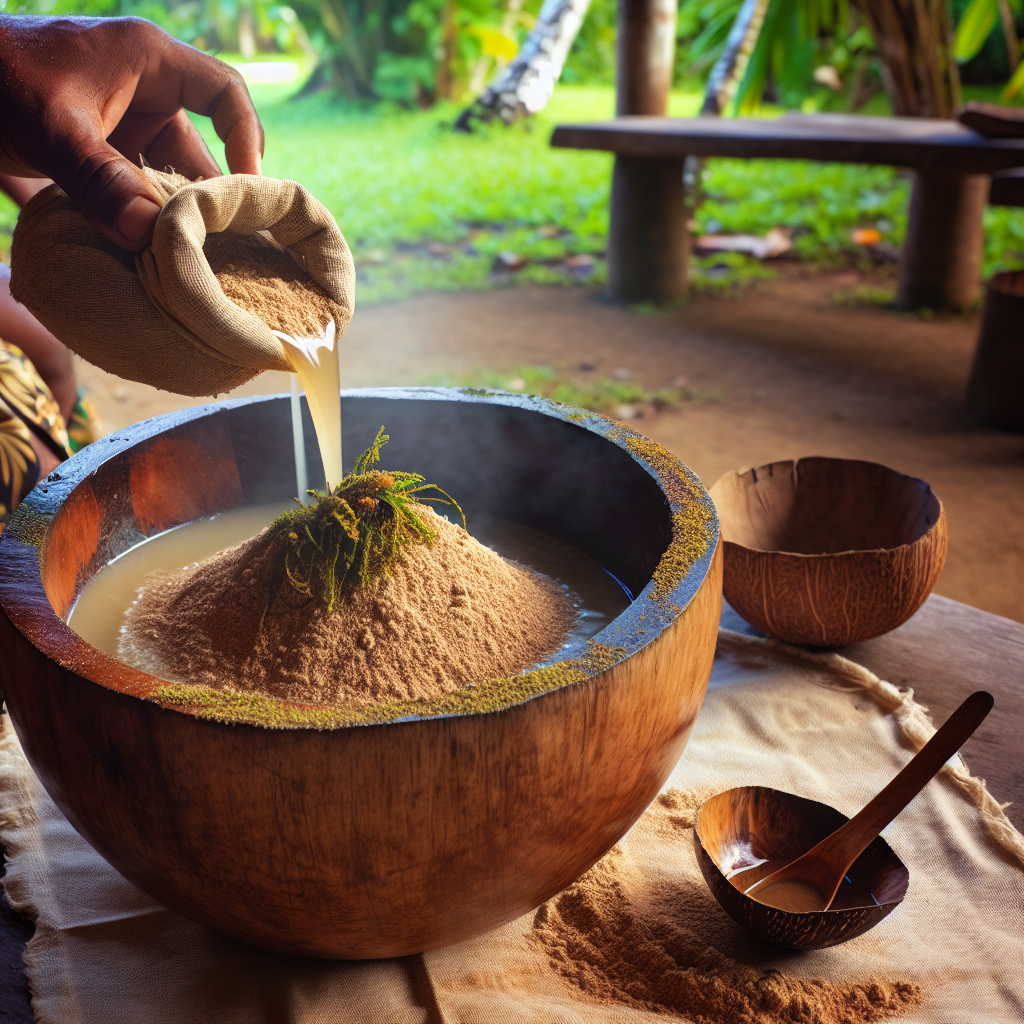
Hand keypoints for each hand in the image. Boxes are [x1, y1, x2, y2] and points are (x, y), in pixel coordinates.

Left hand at [0, 15, 263, 250]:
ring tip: (187, 264)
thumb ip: (100, 181)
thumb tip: (147, 236)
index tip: (250, 193)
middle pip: (200, 152)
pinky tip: (149, 259)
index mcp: (148, 62)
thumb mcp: (53, 129)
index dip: (247, 140)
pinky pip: (136, 194)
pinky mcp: (101, 157)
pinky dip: (141, 224)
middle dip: (208, 201)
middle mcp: (145, 95)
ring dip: (171, 220)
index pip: (225, 94)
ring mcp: (122, 128)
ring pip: (167, 180)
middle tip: (222, 250)